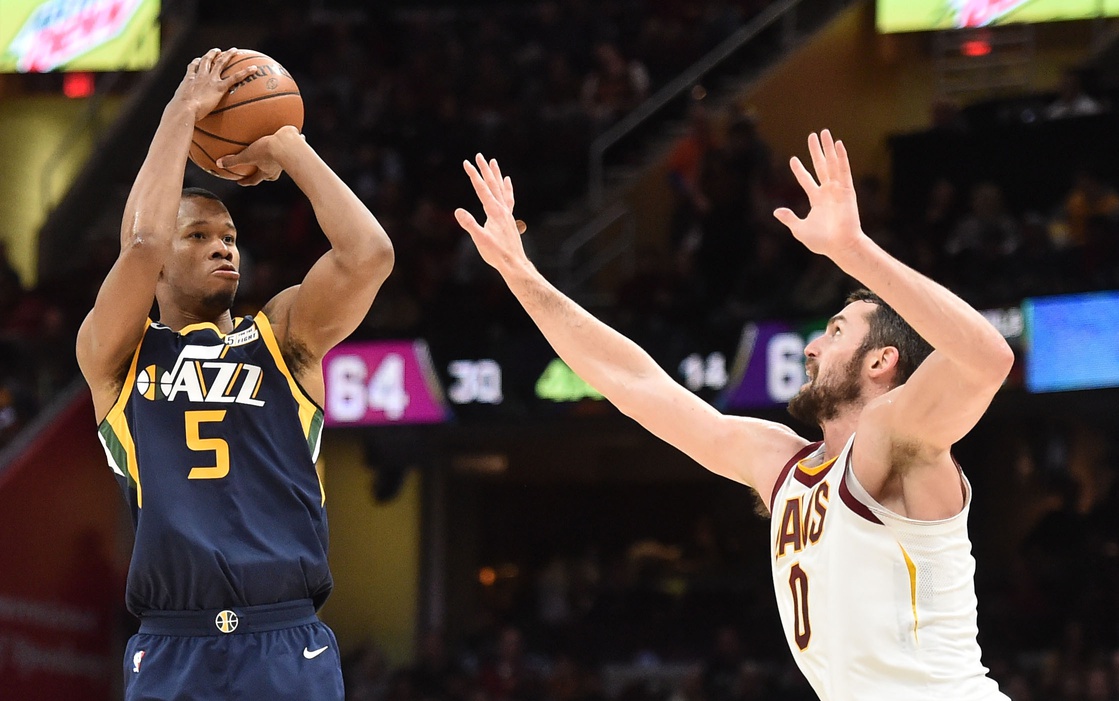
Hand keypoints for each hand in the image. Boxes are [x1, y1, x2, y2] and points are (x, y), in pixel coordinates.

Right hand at [172, 48, 256, 121]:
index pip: (193, 67)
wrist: (183, 109)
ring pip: (220, 63)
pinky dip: (245, 72)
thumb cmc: (180, 113)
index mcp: (189, 80)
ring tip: (235, 51)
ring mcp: (210, 80)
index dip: (197, 62)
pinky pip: (235, 78)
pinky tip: (254, 69)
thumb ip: (184, 112)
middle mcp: (199, 76)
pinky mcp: (219, 87)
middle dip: (213, 54)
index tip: (200, 60)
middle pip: (207, 61)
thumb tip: (182, 123)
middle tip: (218, 50)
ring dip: (228, 56)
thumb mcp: (180, 110)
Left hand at [216, 125, 302, 185]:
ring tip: (274, 152)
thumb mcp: (247, 155)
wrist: (287, 144)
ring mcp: (286, 159)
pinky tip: (289, 134)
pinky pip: (290, 146)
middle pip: (269, 174)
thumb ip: (233, 160)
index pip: (254, 179)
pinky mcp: (294, 148)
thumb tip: (219, 164)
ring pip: (280, 162)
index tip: (241, 182)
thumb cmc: (268, 151)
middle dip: (264, 173)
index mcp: (266, 171)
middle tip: (260, 170)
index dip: (246, 181)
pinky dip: (290, 142)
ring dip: (276, 159)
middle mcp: (277, 168)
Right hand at [454, 154, 526, 273]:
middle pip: (492, 184)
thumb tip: (458, 211)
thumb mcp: (480, 240)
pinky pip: (508, 198)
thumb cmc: (496, 253)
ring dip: (496, 174)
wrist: (514, 263)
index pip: (482, 189)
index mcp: (494, 211)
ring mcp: (507, 213)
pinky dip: (507, 188)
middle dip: (484, 169)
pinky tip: (507, 182)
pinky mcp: (509, 218)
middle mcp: (502, 209)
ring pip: (501, 188)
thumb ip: (470, 225)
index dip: (473, 175)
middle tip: (479, 155)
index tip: (466, 162)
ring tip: (493, 162)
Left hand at [773, 130, 864, 258]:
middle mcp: (828, 192)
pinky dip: (841, 157)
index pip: (807, 180)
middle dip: (816, 151)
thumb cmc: (822, 242)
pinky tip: (838, 144)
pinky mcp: (847, 190)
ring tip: (824, 132)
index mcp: (817, 200)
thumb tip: (776, 210)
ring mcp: (838, 190)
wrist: (840, 246)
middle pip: (821, 166)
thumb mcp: (799, 229)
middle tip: (812, 135)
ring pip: (832, 164)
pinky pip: (844, 170)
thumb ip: (789, 218)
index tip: (793, 159)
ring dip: (828, 148)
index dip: (799, 170)